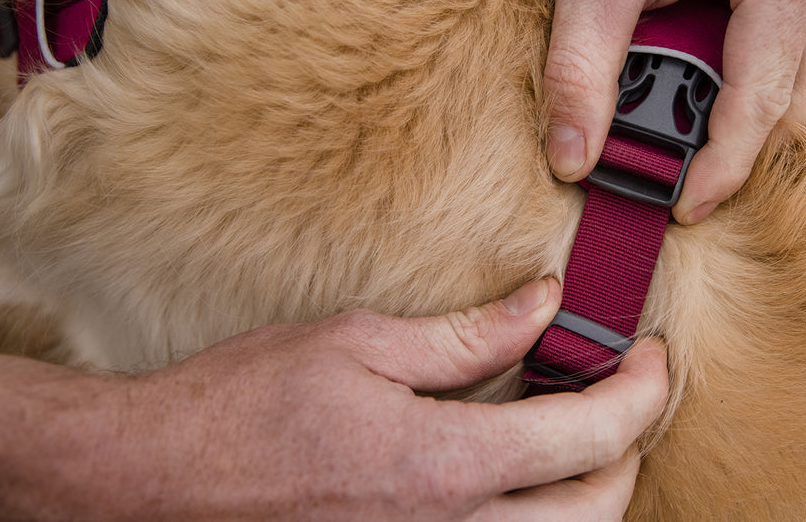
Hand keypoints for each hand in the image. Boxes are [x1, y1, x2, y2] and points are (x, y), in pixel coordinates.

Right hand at [0, 278, 668, 520]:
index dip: (641, 391)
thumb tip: (544, 305)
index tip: (650, 355)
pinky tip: (519, 476)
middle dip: (632, 450)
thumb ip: (467, 335)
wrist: (155, 483)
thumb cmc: (242, 407)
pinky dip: (536, 516)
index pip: (590, 437)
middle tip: (626, 392)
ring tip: (581, 433)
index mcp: (446, 466)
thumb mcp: (359, 342)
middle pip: (599, 511)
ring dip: (591, 493)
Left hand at [545, 0, 805, 223]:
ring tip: (693, 131)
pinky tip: (714, 82)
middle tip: (682, 175)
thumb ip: (580, 68)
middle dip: (750, 149)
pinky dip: (769, 78)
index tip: (682, 210)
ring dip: (762, 115)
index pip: (766, 101)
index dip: (722, 169)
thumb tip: (572, 161)